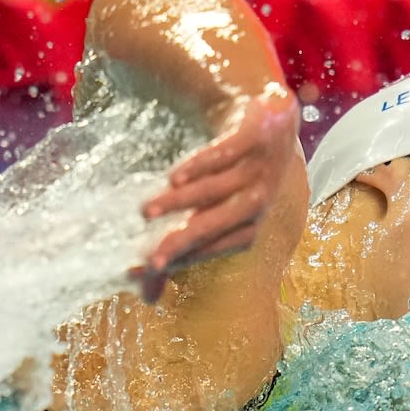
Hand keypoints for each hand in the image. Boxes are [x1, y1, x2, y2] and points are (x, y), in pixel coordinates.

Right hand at [134, 84, 300, 302]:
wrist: (264, 111)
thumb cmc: (231, 171)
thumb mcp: (206, 209)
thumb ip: (178, 249)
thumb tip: (148, 299)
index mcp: (250, 223)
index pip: (216, 247)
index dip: (183, 259)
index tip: (145, 268)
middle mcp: (260, 199)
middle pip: (222, 224)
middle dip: (186, 242)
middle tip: (150, 259)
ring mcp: (262, 166)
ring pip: (223, 189)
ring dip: (186, 202)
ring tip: (147, 210)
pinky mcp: (259, 135)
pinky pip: (231, 152)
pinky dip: (204, 165)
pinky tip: (174, 176)